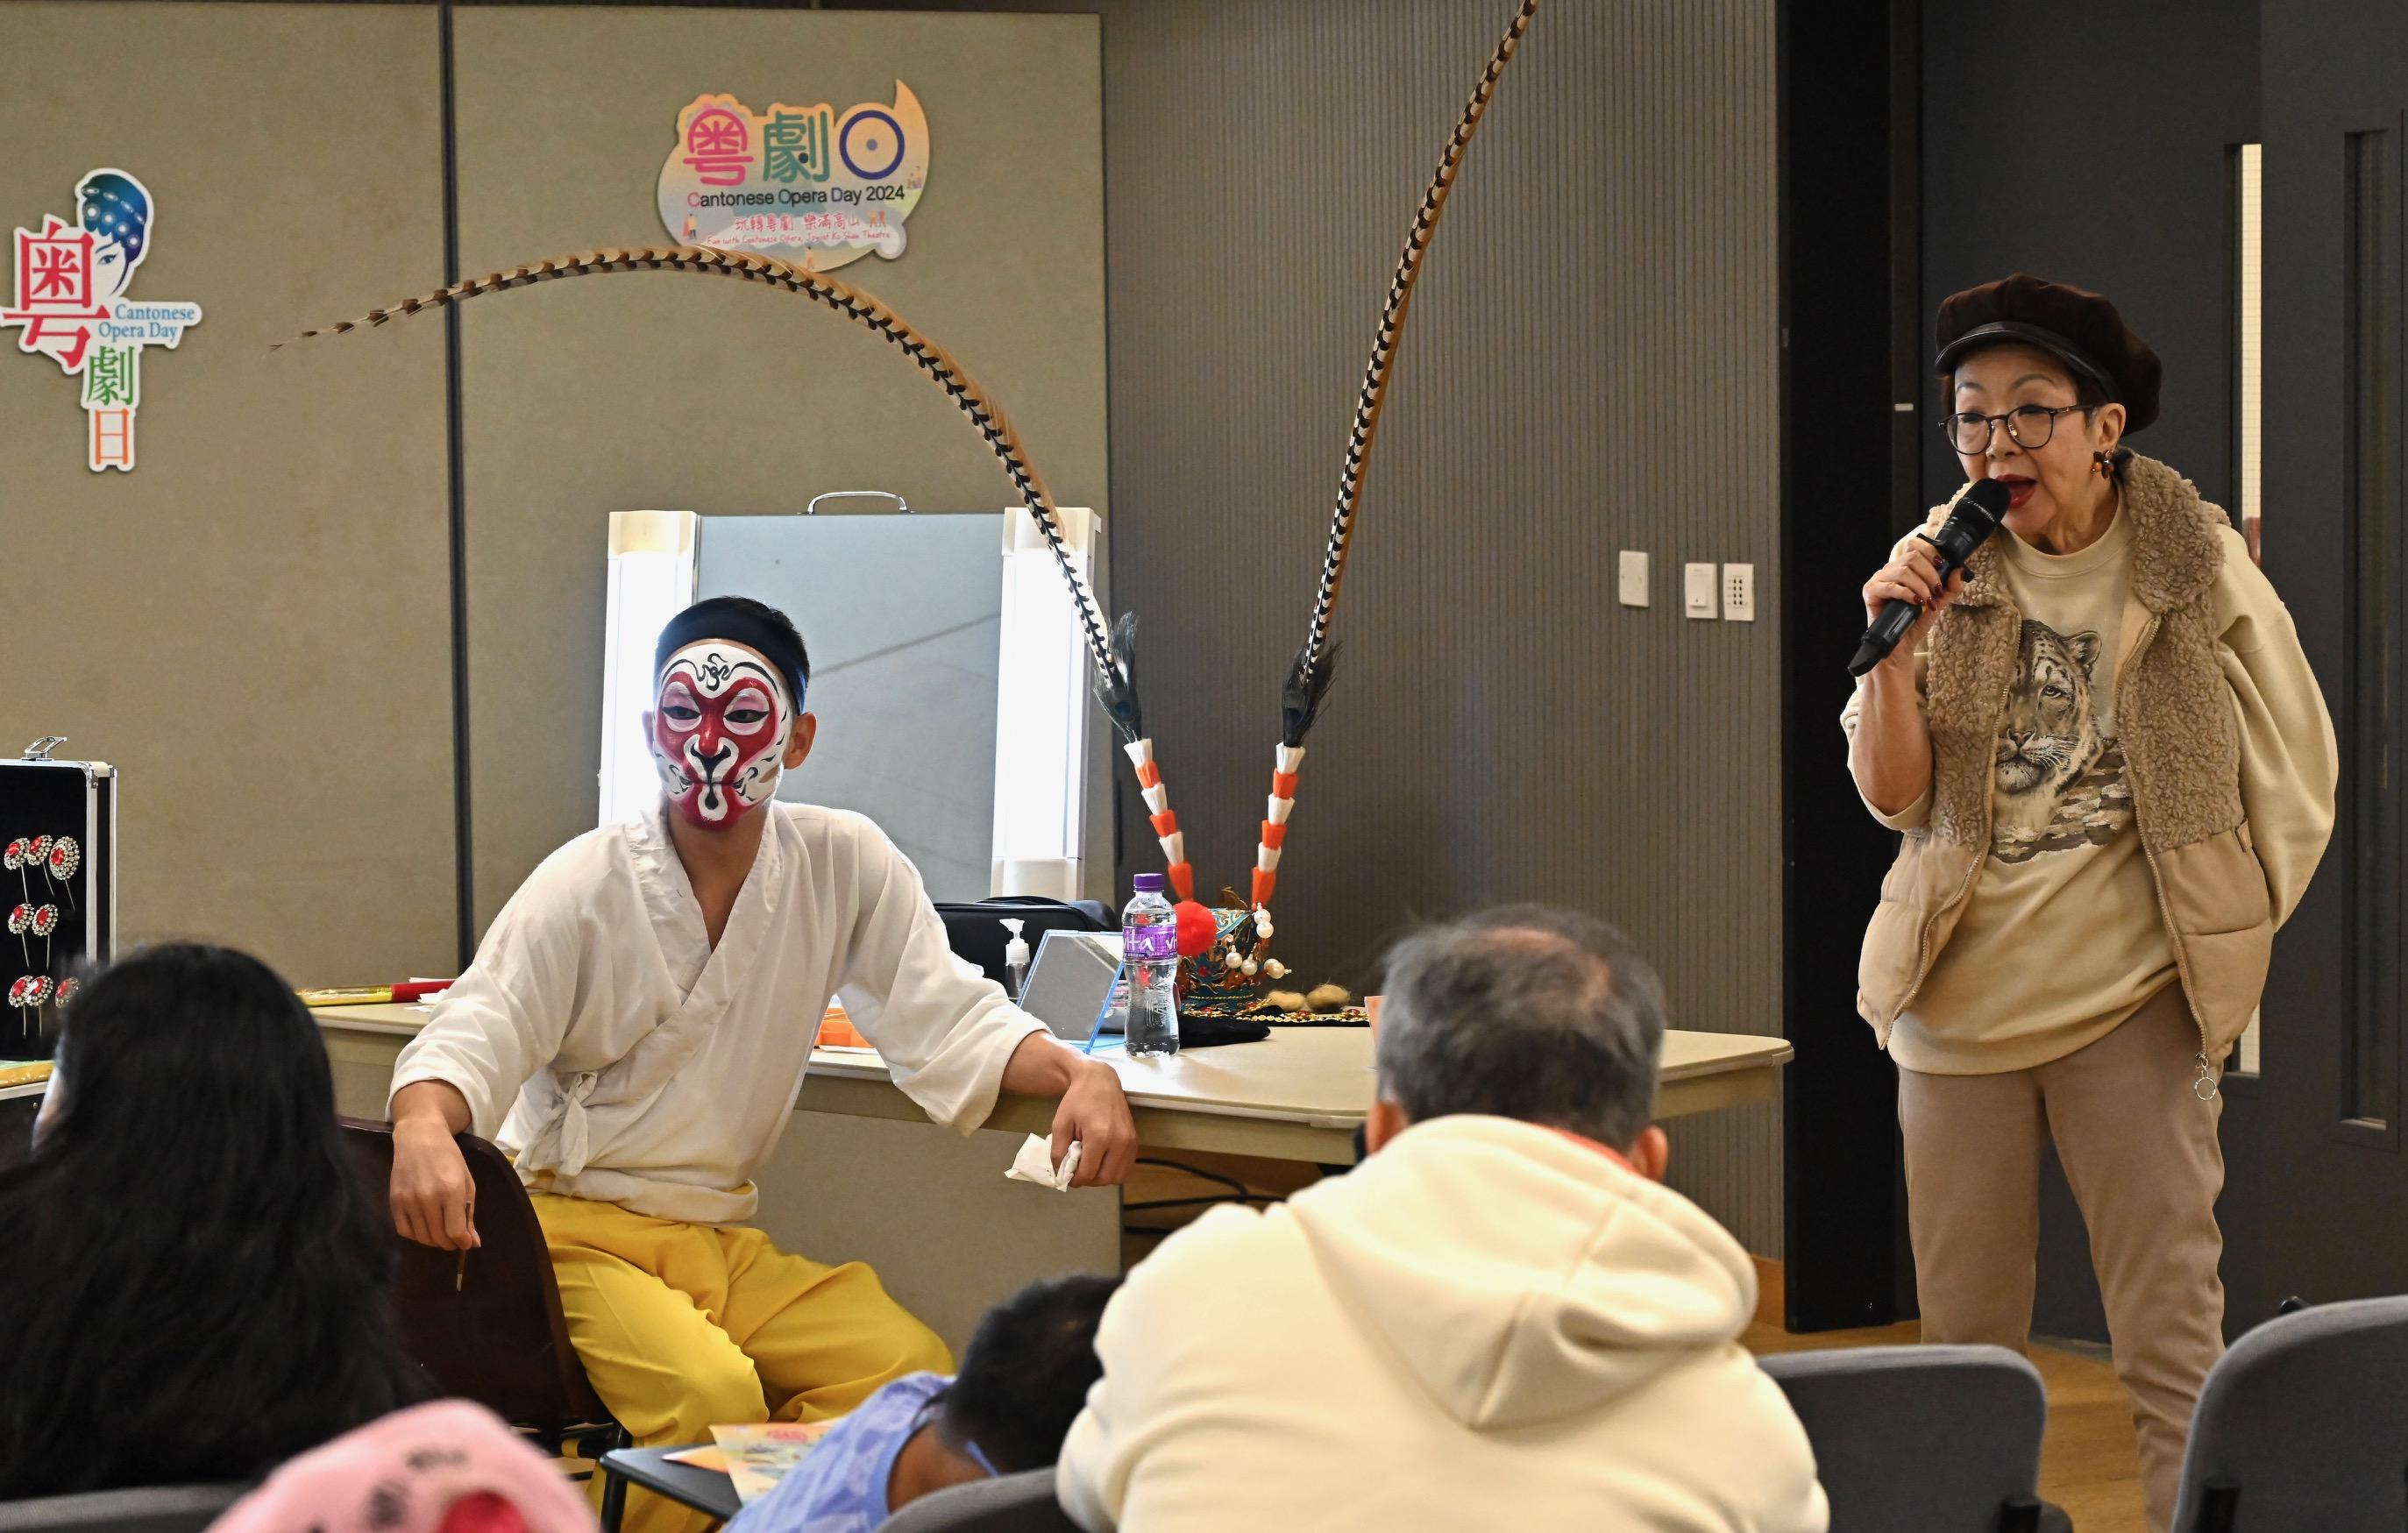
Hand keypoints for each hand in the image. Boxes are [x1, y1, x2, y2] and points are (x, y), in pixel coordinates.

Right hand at [390, 1116, 479, 1249]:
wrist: (419, 1137)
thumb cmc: (448, 1158)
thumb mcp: (466, 1182)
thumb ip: (469, 1214)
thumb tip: (473, 1243)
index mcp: (451, 1190)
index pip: (455, 1231)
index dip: (462, 1242)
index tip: (466, 1243)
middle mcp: (428, 1197)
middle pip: (438, 1237)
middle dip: (450, 1244)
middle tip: (455, 1239)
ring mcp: (408, 1200)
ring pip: (422, 1237)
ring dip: (434, 1241)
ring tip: (441, 1232)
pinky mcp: (394, 1202)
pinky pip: (405, 1231)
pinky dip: (416, 1235)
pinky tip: (424, 1227)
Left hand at [1051, 1058, 1136, 1187]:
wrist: (1099, 1080)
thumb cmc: (1077, 1100)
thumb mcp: (1060, 1124)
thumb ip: (1059, 1152)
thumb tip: (1061, 1175)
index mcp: (1100, 1136)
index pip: (1088, 1174)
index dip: (1074, 1180)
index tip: (1066, 1176)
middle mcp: (1120, 1141)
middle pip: (1105, 1179)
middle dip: (1089, 1180)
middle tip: (1077, 1171)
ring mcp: (1130, 1141)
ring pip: (1118, 1176)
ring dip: (1102, 1177)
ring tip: (1090, 1165)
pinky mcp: (1135, 1140)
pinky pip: (1126, 1167)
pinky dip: (1114, 1170)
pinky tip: (1102, 1160)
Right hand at [1861, 533, 1966, 664]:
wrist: (1900, 646)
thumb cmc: (1914, 623)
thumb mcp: (1938, 602)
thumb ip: (1950, 587)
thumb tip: (1958, 570)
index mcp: (1904, 568)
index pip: (1914, 545)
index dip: (1929, 550)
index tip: (1941, 565)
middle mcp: (1890, 570)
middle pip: (1912, 557)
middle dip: (1930, 574)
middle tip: (1936, 591)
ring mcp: (1879, 580)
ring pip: (1903, 570)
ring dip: (1921, 585)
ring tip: (1926, 600)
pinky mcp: (1870, 591)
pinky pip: (1891, 586)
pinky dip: (1907, 593)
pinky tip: (1915, 602)